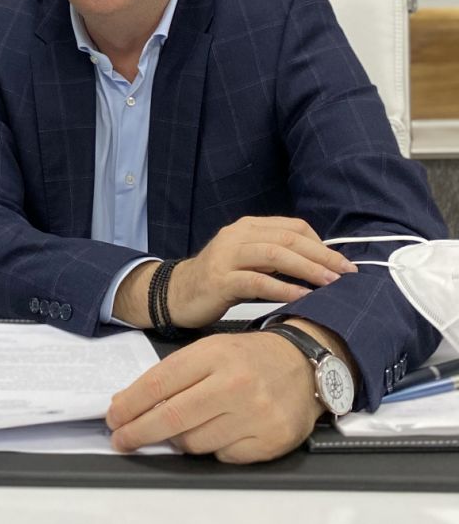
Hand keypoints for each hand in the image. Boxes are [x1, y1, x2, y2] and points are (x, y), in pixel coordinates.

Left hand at [106, 331, 320, 463]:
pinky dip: (214, 448)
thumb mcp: (210, 351)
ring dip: (179, 440)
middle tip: (121, 440)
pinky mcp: (271, 440)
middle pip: (171, 417)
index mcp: (214, 355)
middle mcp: (235, 384)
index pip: (158, 384)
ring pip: (195, 443)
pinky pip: (223, 456)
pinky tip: (220, 432)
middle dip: (138, 432)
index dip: (129, 406)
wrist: (304, 363)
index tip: (113, 419)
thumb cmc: (249, 358)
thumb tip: (130, 406)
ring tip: (182, 429)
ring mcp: (255, 414)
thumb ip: (174, 376)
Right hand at [168, 215, 357, 328]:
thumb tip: (319, 266)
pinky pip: (257, 281)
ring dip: (307, 268)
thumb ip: (275, 257)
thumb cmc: (219, 279)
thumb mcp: (248, 261)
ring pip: (274, 254)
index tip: (342, 264)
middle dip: (322, 256)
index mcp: (247, 227)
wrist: (177, 293)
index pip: (292, 227)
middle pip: (287, 238)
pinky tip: (302, 296)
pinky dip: (283, 287)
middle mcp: (237, 235)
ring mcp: (227, 256)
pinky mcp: (220, 279)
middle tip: (346, 273)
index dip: (321, 244)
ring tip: (330, 283)